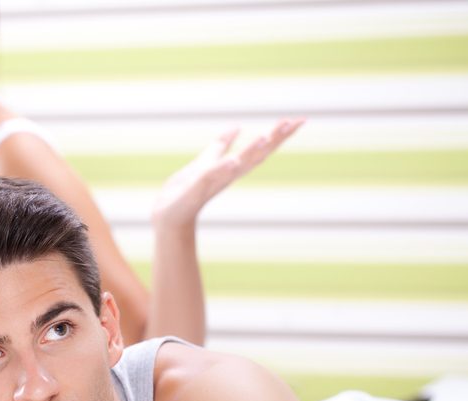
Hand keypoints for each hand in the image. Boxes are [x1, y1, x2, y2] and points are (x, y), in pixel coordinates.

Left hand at [152, 118, 304, 228]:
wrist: (167, 215)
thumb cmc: (185, 191)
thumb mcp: (205, 162)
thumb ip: (220, 146)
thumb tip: (236, 127)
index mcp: (231, 168)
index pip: (260, 149)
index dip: (279, 135)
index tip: (300, 120)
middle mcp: (227, 176)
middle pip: (256, 156)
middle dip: (275, 140)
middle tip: (295, 123)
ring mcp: (212, 183)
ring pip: (236, 166)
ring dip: (251, 152)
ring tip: (265, 136)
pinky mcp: (195, 191)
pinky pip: (209, 178)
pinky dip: (221, 170)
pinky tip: (234, 161)